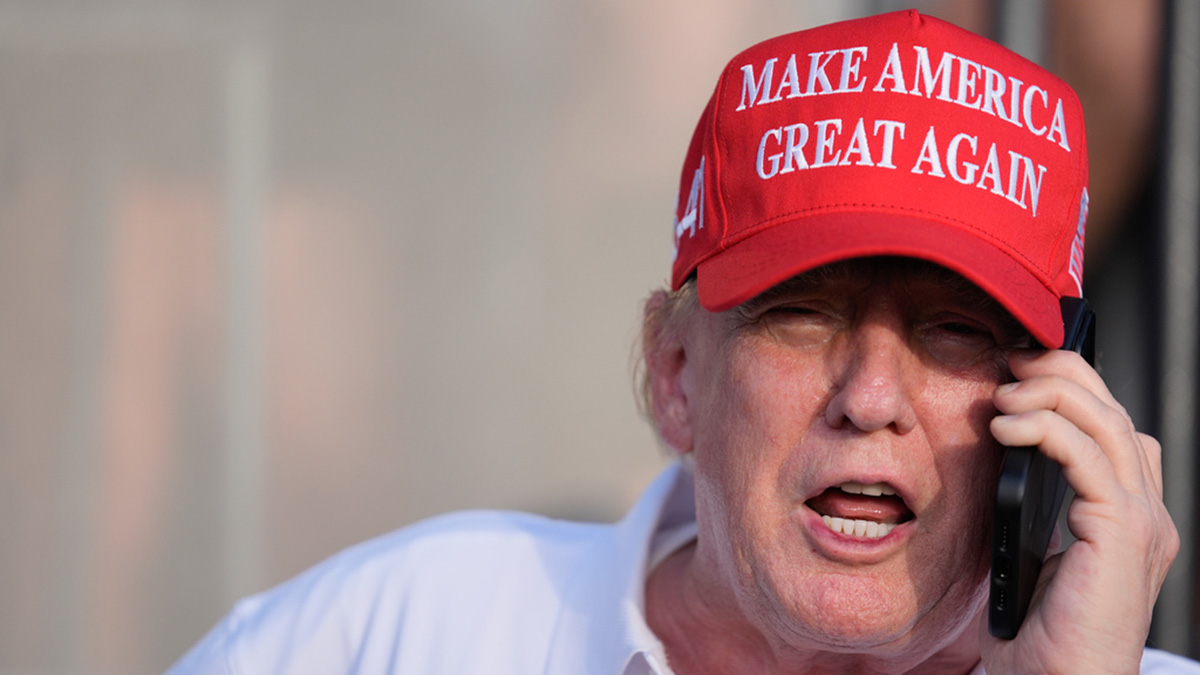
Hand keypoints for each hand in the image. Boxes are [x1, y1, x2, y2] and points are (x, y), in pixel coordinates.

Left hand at [979, 349, 1178, 673]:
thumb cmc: (1039, 635)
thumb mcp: (1031, 553)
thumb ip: (1031, 506)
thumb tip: (999, 453)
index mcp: (1128, 516)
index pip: (1112, 425)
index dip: (1070, 386)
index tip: (1016, 371)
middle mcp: (1147, 514)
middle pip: (1115, 412)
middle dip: (1062, 374)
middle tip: (1011, 363)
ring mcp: (1143, 524)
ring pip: (1107, 424)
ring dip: (1051, 395)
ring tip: (1004, 395)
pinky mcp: (1123, 536)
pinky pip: (1090, 459)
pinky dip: (1048, 430)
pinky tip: (1008, 428)